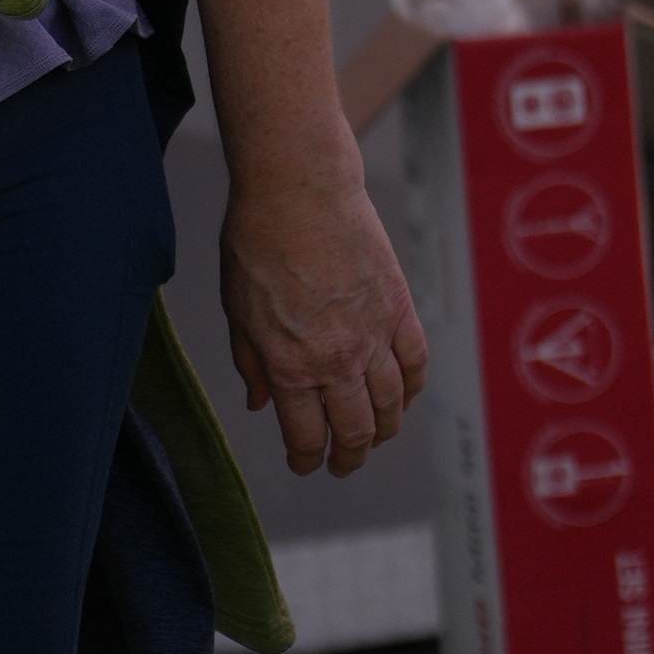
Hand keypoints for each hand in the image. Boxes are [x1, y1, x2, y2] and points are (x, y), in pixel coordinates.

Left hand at [220, 153, 428, 478]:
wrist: (300, 188)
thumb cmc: (256, 242)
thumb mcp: (237, 308)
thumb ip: (251, 362)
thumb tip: (260, 402)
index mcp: (291, 365)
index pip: (308, 436)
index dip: (307, 460)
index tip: (306, 464)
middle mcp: (337, 360)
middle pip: (355, 431)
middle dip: (349, 457)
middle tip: (344, 465)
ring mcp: (374, 335)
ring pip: (392, 404)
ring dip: (385, 430)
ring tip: (375, 438)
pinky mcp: (399, 307)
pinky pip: (416, 362)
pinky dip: (413, 387)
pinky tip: (404, 396)